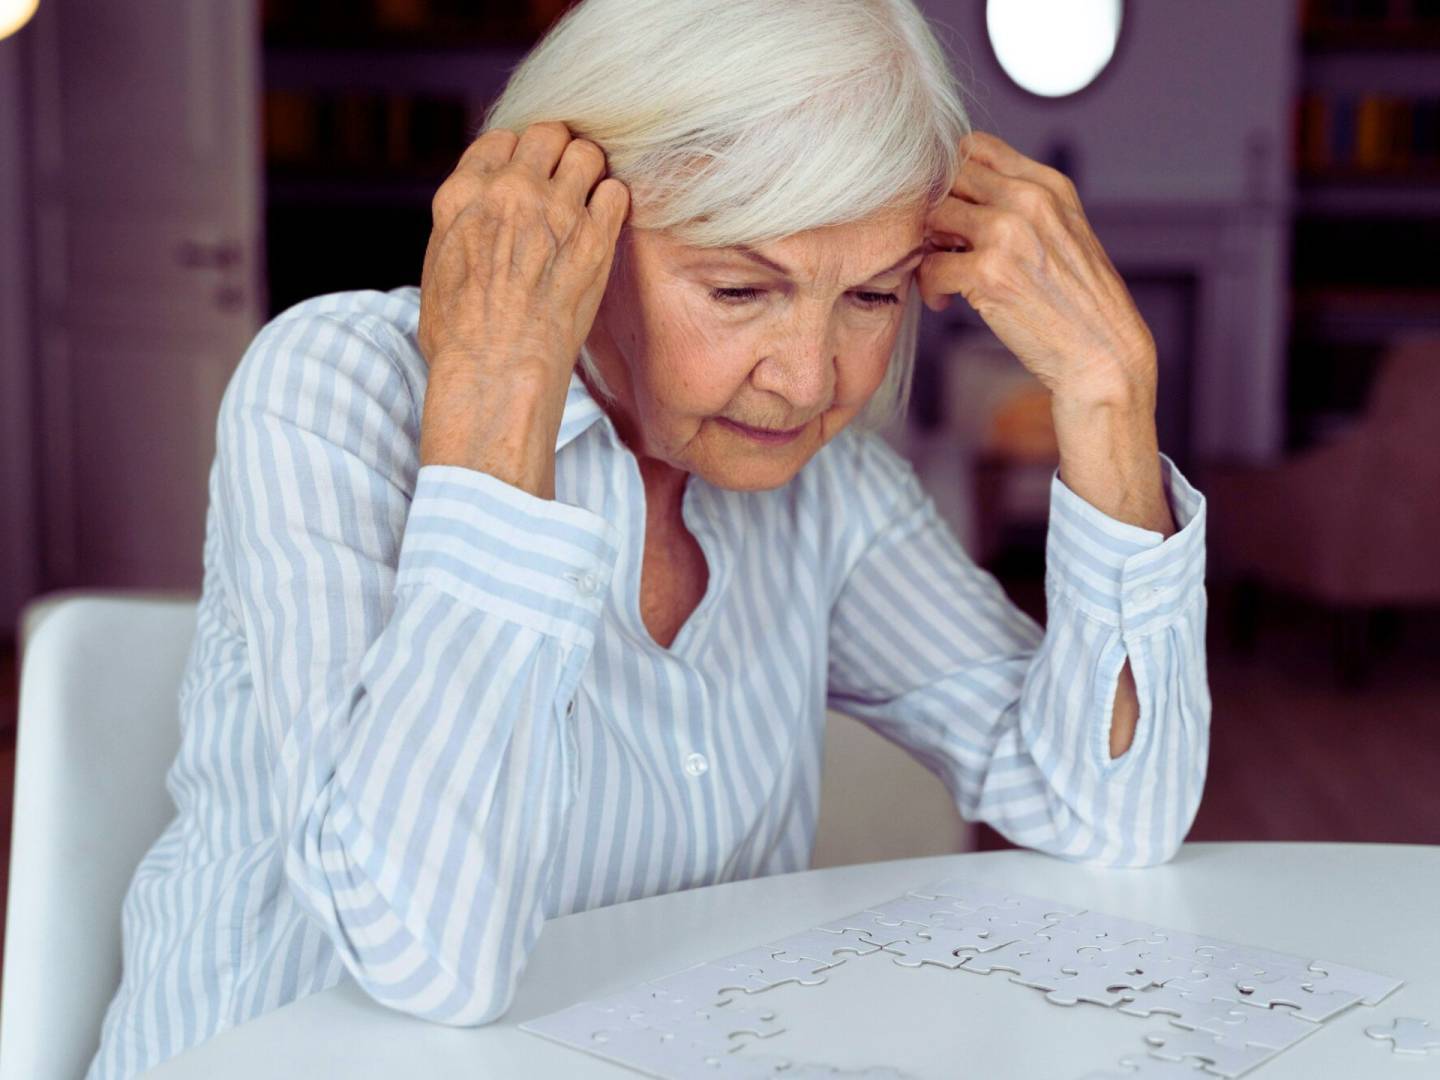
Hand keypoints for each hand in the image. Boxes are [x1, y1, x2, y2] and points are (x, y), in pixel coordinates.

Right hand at [416, 120, 629, 391]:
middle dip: (557, 151)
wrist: (497, 370)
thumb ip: (459, 227)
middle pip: (547, 134)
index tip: (527, 176)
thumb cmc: (461, 338)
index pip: (501, 140)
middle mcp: (509, 191)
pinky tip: (604, 224)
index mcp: (462, 195)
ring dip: (589, 170)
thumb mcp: (437, 269)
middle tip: (564, 179)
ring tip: (588, 197)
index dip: (518, 155)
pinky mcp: (593, 238)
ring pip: (586, 153)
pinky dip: (613, 202)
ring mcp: (554, 210)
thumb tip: (472, 219)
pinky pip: (616, 192)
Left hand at [917, 130, 1155, 407]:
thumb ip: (1023, 205)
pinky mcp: (989, 273)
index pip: (978, 147)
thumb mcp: (1064, 233)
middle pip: (950, 179)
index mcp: (1049, 185)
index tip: (953, 208)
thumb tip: (963, 196)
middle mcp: (1030, 201)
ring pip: (933, 218)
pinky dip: (929, 288)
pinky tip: (946, 302)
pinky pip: (930, 266)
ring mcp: (1009, 234)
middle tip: (942, 244)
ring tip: (944, 274)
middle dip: (937, 211)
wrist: (1103, 352)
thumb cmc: (1080, 302)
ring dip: (928, 248)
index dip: (953, 176)